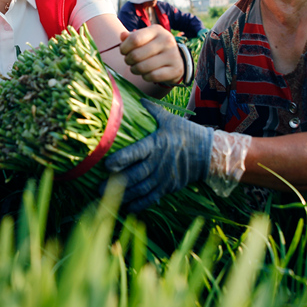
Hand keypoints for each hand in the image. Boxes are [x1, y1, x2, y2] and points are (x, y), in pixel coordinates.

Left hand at [104, 99, 250, 211]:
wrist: (208, 154)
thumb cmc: (186, 134)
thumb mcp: (170, 120)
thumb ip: (152, 110)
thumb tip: (138, 98)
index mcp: (156, 145)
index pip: (136, 153)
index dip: (121, 160)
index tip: (107, 165)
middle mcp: (158, 163)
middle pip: (134, 176)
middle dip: (115, 183)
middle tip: (98, 187)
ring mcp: (163, 177)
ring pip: (140, 189)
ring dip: (123, 196)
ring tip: (105, 199)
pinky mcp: (168, 187)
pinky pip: (151, 198)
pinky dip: (139, 204)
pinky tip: (127, 208)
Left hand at [119, 26, 182, 84]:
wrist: (177, 60)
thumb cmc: (154, 47)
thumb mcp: (144, 38)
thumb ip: (132, 37)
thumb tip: (123, 36)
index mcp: (157, 30)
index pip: (134, 39)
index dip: (124, 47)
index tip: (123, 51)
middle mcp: (167, 41)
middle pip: (136, 55)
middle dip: (128, 60)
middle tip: (130, 61)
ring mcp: (173, 55)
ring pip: (143, 67)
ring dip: (135, 70)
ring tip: (136, 68)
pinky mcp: (175, 70)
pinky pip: (152, 76)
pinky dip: (145, 77)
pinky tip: (146, 73)